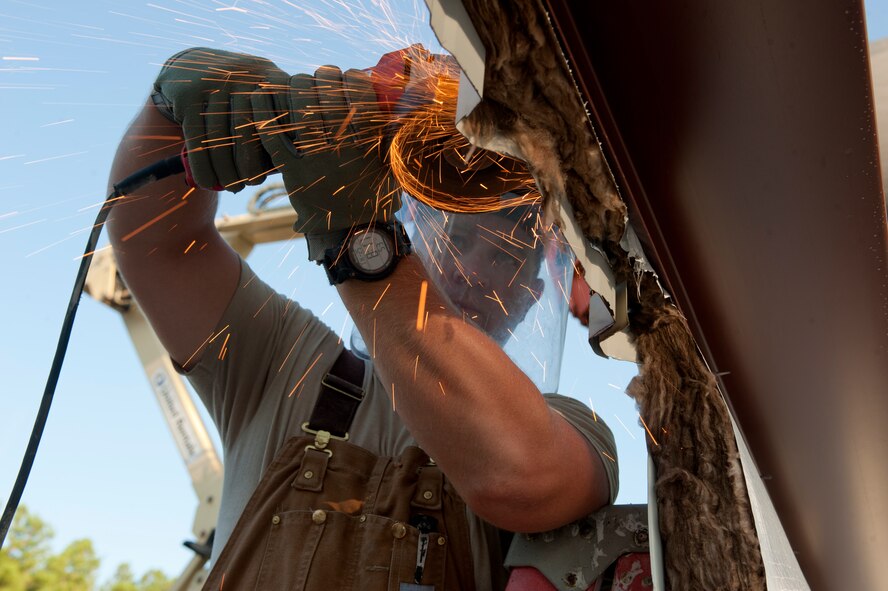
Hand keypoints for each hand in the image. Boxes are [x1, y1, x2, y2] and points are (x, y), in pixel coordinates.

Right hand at [153, 47, 279, 191]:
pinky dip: (202, 166)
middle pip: (250, 129)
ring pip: (221, 137)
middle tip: (254, 183)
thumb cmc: (237, 96)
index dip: (282, 143)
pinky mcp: (187, 93)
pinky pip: (197, 138)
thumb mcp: (261, 95)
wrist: (189, 68)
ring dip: (226, 170)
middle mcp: (243, 74)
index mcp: (269, 75)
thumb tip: (296, 163)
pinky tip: (208, 182)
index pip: (282, 114)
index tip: (285, 167)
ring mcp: (213, 81)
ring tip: (234, 187)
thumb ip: (281, 121)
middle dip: (252, 162)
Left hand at [251, 65, 398, 258]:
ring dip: (297, 85)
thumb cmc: (379, 196)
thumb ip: (395, 133)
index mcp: (370, 140)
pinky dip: (262, 111)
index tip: (351, 78)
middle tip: (324, 77)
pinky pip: (270, 133)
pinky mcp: (291, 170)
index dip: (353, 77)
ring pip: (298, 102)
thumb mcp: (395, 163)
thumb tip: (405, 101)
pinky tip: (262, 96)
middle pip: (325, 88)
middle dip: (324, 75)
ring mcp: (314, 157)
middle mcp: (342, 144)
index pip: (358, 88)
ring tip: (299, 84)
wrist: (358, 235)